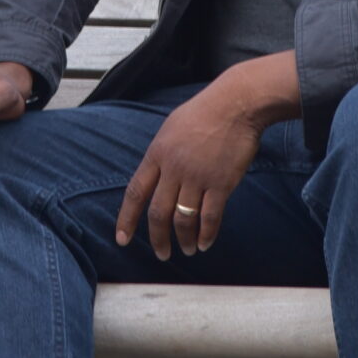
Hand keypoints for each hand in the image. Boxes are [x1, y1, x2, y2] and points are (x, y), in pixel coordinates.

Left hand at [116, 54, 297, 259]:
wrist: (235, 104)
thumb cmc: (204, 112)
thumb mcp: (170, 128)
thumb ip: (161, 155)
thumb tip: (155, 178)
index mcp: (157, 154)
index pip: (135, 193)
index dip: (126, 219)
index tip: (121, 239)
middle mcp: (173, 168)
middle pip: (158, 213)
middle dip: (157, 239)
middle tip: (161, 253)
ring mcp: (197, 177)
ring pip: (183, 219)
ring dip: (183, 240)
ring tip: (186, 250)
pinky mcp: (221, 183)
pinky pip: (210, 217)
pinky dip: (206, 234)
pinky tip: (205, 243)